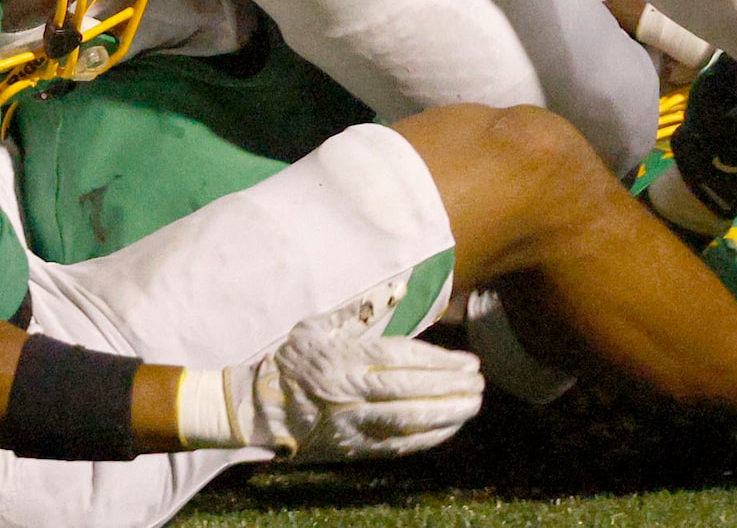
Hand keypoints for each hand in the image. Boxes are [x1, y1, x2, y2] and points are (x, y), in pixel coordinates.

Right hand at [224, 313, 482, 461]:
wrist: (256, 410)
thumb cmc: (289, 361)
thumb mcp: (316, 326)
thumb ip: (357, 311)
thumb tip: (395, 288)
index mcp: (344, 361)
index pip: (401, 361)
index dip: (439, 363)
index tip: (468, 362)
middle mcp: (350, 395)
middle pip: (411, 393)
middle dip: (450, 389)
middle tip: (480, 382)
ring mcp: (352, 425)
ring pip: (408, 423)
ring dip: (446, 415)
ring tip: (474, 404)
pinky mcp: (352, 448)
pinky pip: (397, 446)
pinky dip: (427, 438)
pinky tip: (449, 427)